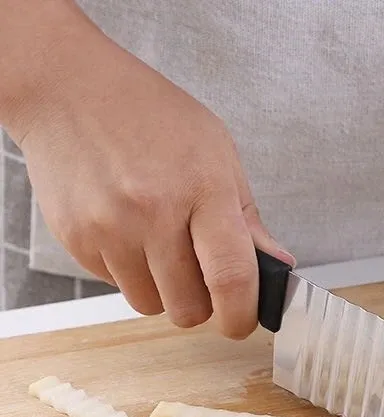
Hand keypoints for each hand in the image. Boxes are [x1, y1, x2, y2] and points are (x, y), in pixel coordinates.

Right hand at [12, 8, 292, 338]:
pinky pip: (116, 287)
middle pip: (189, 307)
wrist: (69, 88)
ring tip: (160, 247)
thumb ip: (248, 219)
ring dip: (164, 291)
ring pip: (151, 305)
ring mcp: (110, 228)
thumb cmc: (151, 117)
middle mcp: (153, 212)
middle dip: (202, 304)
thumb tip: (277, 266)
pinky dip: (130, 273)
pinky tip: (128, 232)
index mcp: (203, 189)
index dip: (242, 316)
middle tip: (200, 275)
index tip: (242, 323)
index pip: (231, 278)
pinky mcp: (78, 240)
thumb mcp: (218, 154)